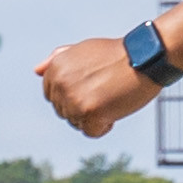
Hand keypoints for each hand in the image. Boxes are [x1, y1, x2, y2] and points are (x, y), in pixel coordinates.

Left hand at [35, 36, 154, 136]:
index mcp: (55, 68)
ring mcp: (73, 98)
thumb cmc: (117, 55)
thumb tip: (36, 71)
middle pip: (64, 112)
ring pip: (76, 123)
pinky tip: (116, 108)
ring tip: (111, 96)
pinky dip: (104, 126)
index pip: (52, 96)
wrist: (145, 57)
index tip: (92, 86)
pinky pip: (90, 132)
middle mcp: (60, 83)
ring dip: (95, 117)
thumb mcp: (82, 50)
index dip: (74, 96)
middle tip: (106, 90)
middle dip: (84, 107)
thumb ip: (58, 60)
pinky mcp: (89, 112)